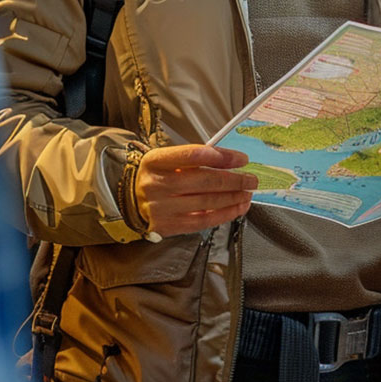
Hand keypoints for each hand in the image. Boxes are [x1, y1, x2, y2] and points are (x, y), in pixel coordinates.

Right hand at [133, 144, 256, 236]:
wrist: (129, 201)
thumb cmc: (156, 176)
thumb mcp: (166, 160)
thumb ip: (193, 159)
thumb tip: (229, 161)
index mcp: (156, 161)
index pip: (193, 155)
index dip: (221, 156)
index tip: (241, 159)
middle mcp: (157, 184)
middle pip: (204, 181)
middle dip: (234, 180)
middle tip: (251, 179)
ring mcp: (162, 208)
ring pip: (206, 203)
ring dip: (233, 198)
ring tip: (247, 193)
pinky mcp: (168, 226)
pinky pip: (202, 221)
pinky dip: (224, 214)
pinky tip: (237, 208)